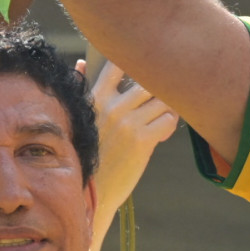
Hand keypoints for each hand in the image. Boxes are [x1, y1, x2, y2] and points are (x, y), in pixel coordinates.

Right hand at [78, 57, 177, 214]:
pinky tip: (160, 135)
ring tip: (161, 118)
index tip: (149, 67)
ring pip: (162, 101)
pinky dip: (169, 125)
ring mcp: (128, 122)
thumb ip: (84, 87)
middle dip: (161, 88)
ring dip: (168, 108)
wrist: (93, 188)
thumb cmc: (89, 151)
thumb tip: (80, 62)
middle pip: (149, 81)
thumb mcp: (83, 116)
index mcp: (96, 97)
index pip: (117, 65)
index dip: (138, 61)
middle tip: (162, 99)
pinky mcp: (142, 140)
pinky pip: (168, 120)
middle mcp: (113, 106)